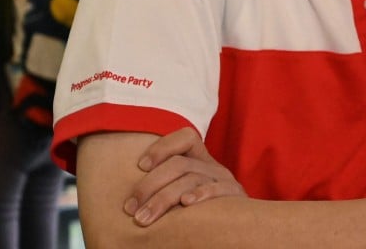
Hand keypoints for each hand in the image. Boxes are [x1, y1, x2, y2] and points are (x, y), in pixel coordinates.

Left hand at [123, 127, 245, 225]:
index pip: (186, 137)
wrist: (234, 228)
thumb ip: (164, 185)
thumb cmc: (196, 212)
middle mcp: (212, 166)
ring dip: (163, 199)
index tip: (140, 166)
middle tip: (131, 208)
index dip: (163, 147)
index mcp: (200, 160)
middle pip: (179, 165)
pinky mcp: (235, 196)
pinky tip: (186, 203)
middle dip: (150, 185)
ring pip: (191, 179)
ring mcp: (224, 180)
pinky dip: (201, 194)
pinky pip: (218, 189)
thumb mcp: (180, 192)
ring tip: (143, 218)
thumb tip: (130, 197)